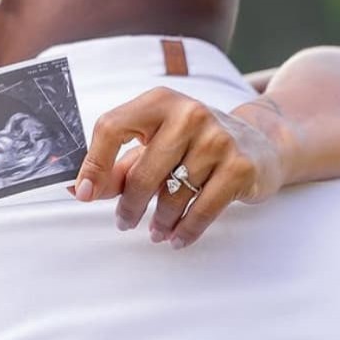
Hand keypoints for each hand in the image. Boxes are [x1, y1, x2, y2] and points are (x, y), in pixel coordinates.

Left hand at [72, 87, 283, 248]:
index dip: (94, 164)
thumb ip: (118, 166)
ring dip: (160, 221)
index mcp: (159, 102)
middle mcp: (189, 113)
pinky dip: (186, 230)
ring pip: (173, 195)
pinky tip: (177, 237)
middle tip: (124, 222)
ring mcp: (217, 139)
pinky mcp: (240, 166)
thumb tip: (80, 190)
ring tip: (157, 231)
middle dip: (130, 205)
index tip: (84, 194)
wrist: (259, 142)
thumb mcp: (156, 144)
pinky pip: (202, 210)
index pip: (112, 127)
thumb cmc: (195, 144)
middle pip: (143, 171)